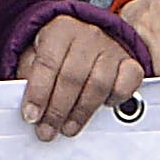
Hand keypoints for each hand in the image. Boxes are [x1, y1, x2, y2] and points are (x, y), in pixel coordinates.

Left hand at [20, 12, 145, 137]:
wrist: (87, 34)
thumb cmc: (58, 49)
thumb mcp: (35, 54)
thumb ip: (29, 76)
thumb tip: (30, 108)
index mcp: (60, 28)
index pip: (48, 63)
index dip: (38, 93)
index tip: (31, 116)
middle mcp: (88, 35)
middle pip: (73, 77)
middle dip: (57, 110)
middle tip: (47, 130)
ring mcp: (112, 48)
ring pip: (99, 84)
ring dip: (81, 112)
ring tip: (68, 128)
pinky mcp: (130, 62)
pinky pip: (126, 84)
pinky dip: (115, 99)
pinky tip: (101, 107)